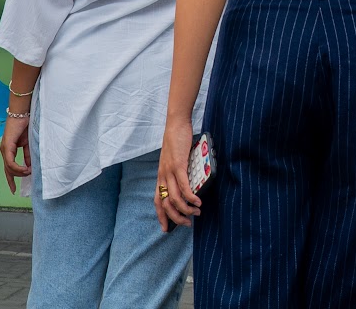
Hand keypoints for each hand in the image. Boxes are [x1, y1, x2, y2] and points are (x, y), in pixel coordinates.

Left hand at [0, 116, 30, 193]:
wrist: (21, 113)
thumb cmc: (25, 125)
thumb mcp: (28, 143)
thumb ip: (27, 154)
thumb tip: (29, 165)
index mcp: (9, 150)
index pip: (9, 167)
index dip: (11, 178)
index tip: (13, 188)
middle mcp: (5, 150)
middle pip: (7, 170)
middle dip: (11, 180)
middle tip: (14, 190)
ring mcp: (5, 149)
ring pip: (9, 167)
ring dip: (19, 172)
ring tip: (27, 173)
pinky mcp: (7, 146)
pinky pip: (10, 161)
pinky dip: (17, 167)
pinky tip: (24, 170)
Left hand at [155, 115, 199, 231]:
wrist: (176, 125)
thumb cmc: (176, 141)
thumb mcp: (173, 160)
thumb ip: (177, 173)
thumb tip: (187, 184)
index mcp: (161, 176)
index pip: (157, 201)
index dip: (161, 216)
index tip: (166, 229)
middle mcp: (162, 176)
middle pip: (166, 205)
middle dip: (177, 218)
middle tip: (187, 223)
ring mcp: (169, 171)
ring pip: (174, 199)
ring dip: (186, 209)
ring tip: (197, 212)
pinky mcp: (178, 165)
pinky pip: (183, 186)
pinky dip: (191, 197)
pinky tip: (198, 201)